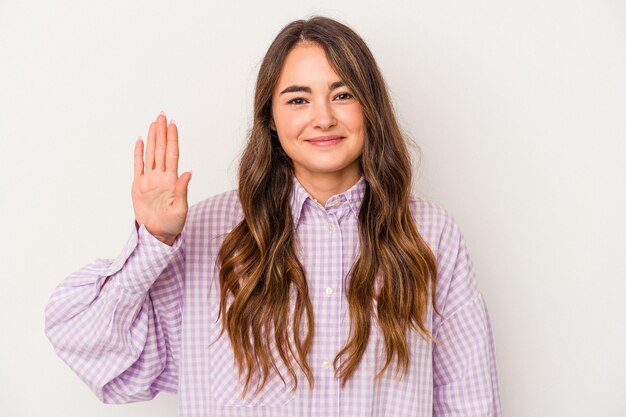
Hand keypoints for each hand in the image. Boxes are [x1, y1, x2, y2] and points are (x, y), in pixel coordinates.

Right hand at [131, 112, 191, 245]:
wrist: (157, 234)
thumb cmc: (172, 224)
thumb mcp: (180, 209)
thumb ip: (182, 190)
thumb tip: (188, 172)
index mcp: (171, 181)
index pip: (172, 155)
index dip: (173, 139)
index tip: (173, 125)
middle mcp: (161, 177)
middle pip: (161, 149)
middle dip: (162, 132)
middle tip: (162, 115)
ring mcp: (149, 180)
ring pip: (150, 154)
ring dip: (152, 138)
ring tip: (154, 123)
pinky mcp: (139, 186)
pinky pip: (138, 166)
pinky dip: (138, 153)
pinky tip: (140, 141)